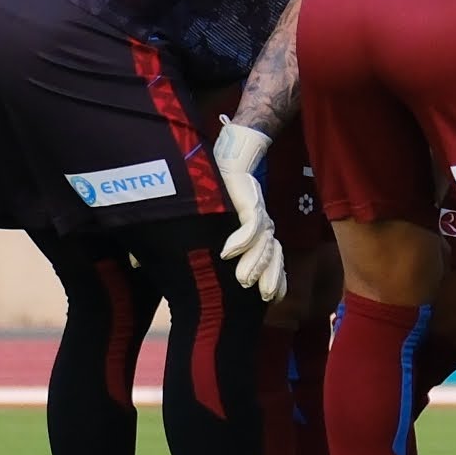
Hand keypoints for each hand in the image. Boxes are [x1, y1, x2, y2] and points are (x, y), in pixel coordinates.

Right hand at [214, 121, 284, 301]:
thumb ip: (214, 244)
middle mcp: (262, 222)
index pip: (273, 258)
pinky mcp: (248, 199)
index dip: (277, 278)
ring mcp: (256, 211)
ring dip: (256, 263)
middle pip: (274, 254)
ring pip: (264, 242)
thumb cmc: (219, 192)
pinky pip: (250, 223)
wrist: (229, 155)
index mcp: (259, 230)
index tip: (274, 299)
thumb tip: (178, 268)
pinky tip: (228, 253)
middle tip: (266, 297)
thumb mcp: (218, 223)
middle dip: (272, 276)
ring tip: (244, 282)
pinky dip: (240, 239)